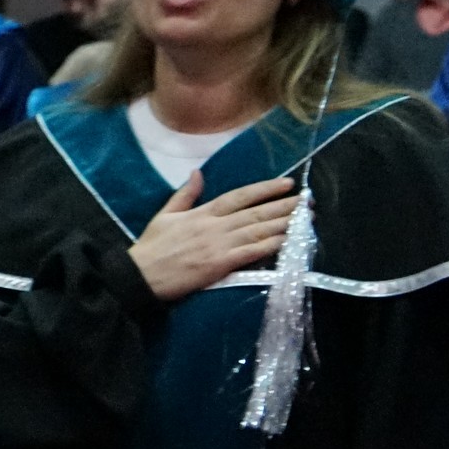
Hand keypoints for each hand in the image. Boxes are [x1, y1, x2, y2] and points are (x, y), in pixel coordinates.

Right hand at [129, 174, 296, 301]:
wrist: (141, 275)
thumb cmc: (151, 247)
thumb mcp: (164, 215)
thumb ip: (185, 194)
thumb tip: (198, 172)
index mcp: (202, 213)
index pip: (240, 196)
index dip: (265, 189)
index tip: (287, 184)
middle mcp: (214, 226)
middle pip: (256, 213)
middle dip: (284, 206)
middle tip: (307, 201)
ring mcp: (219, 245)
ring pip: (258, 230)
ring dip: (284, 224)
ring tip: (305, 218)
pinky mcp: (221, 264)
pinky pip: (252, 252)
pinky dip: (271, 245)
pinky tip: (289, 241)